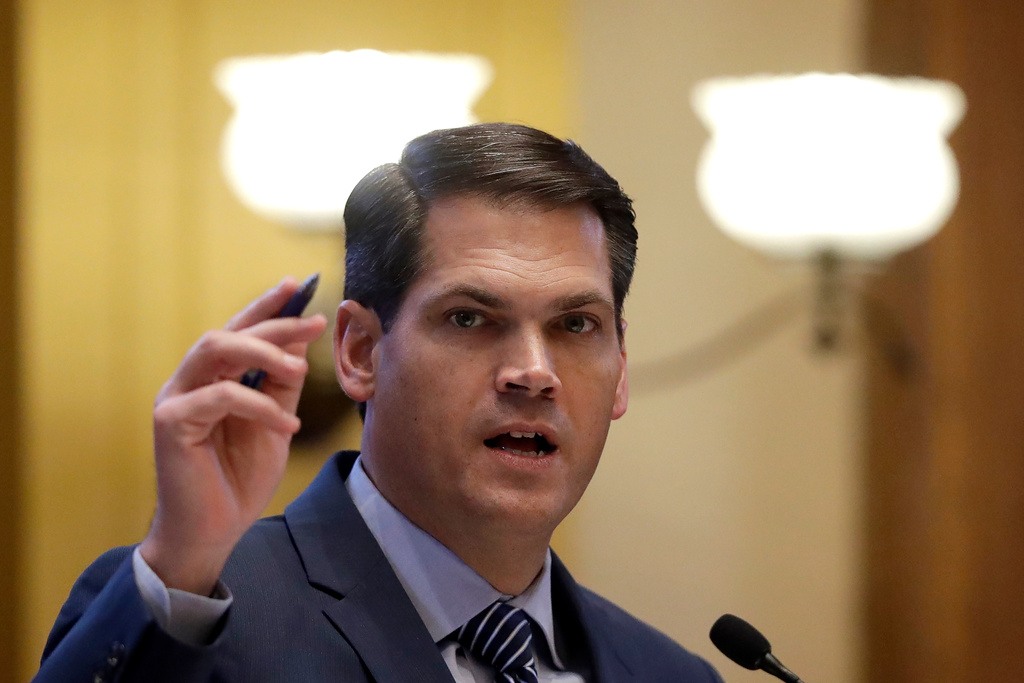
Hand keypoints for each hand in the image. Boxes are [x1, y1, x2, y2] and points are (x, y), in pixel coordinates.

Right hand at [139, 278, 327, 594]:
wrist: (213, 530)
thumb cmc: (239, 477)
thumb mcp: (276, 422)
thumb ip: (283, 383)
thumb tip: (302, 339)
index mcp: (214, 378)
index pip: (239, 330)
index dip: (266, 306)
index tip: (299, 285)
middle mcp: (191, 381)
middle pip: (228, 333)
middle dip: (274, 324)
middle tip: (314, 324)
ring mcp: (176, 398)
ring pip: (214, 349)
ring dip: (262, 352)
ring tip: (300, 371)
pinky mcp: (169, 422)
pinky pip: (219, 396)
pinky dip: (259, 405)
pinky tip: (287, 424)